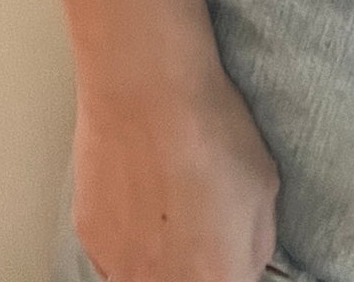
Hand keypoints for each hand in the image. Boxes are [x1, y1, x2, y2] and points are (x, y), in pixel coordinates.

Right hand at [70, 58, 281, 281]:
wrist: (145, 90)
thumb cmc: (207, 131)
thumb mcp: (264, 189)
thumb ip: (256, 243)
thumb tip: (243, 259)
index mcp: (217, 279)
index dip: (229, 263)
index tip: (225, 241)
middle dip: (195, 262)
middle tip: (198, 220)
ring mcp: (120, 268)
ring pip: (146, 274)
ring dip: (158, 254)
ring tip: (164, 202)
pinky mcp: (89, 240)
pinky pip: (115, 252)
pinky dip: (127, 233)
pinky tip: (136, 190)